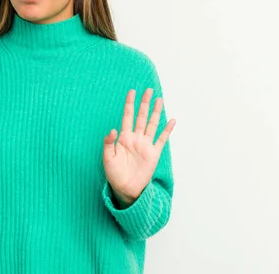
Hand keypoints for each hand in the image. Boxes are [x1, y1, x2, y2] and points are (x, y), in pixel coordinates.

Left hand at [103, 89, 175, 205]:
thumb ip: (108, 143)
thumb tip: (113, 129)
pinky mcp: (153, 153)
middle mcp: (136, 138)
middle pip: (141, 117)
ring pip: (152, 125)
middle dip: (144, 103)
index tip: (131, 92)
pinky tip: (172, 120)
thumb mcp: (107, 158)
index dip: (129, 104)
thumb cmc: (114, 173)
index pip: (127, 117)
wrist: (125, 188)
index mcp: (124, 137)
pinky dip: (167, 130)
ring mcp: (145, 145)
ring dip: (156, 112)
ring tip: (159, 99)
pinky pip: (162, 139)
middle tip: (148, 90)